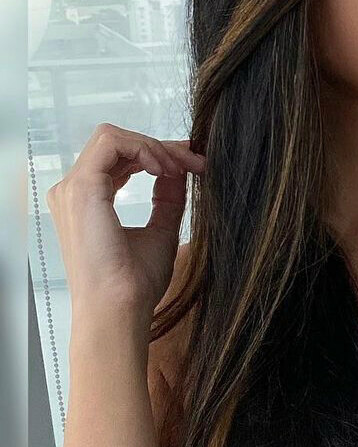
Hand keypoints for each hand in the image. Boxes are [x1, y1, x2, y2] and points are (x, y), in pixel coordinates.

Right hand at [45, 122, 205, 327]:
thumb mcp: (160, 232)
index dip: (156, 155)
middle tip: (195, 162)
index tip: (192, 165)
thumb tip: (180, 172)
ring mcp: (73, 188)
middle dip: (160, 147)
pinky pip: (112, 143)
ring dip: (154, 147)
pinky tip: (165, 169)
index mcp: (87, 202)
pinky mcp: (82, 188)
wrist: (119, 309)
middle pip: (117, 144)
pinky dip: (143, 149)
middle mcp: (73, 191)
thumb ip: (167, 199)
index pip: (119, 159)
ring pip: (113, 138)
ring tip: (182, 167)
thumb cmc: (133, 284)